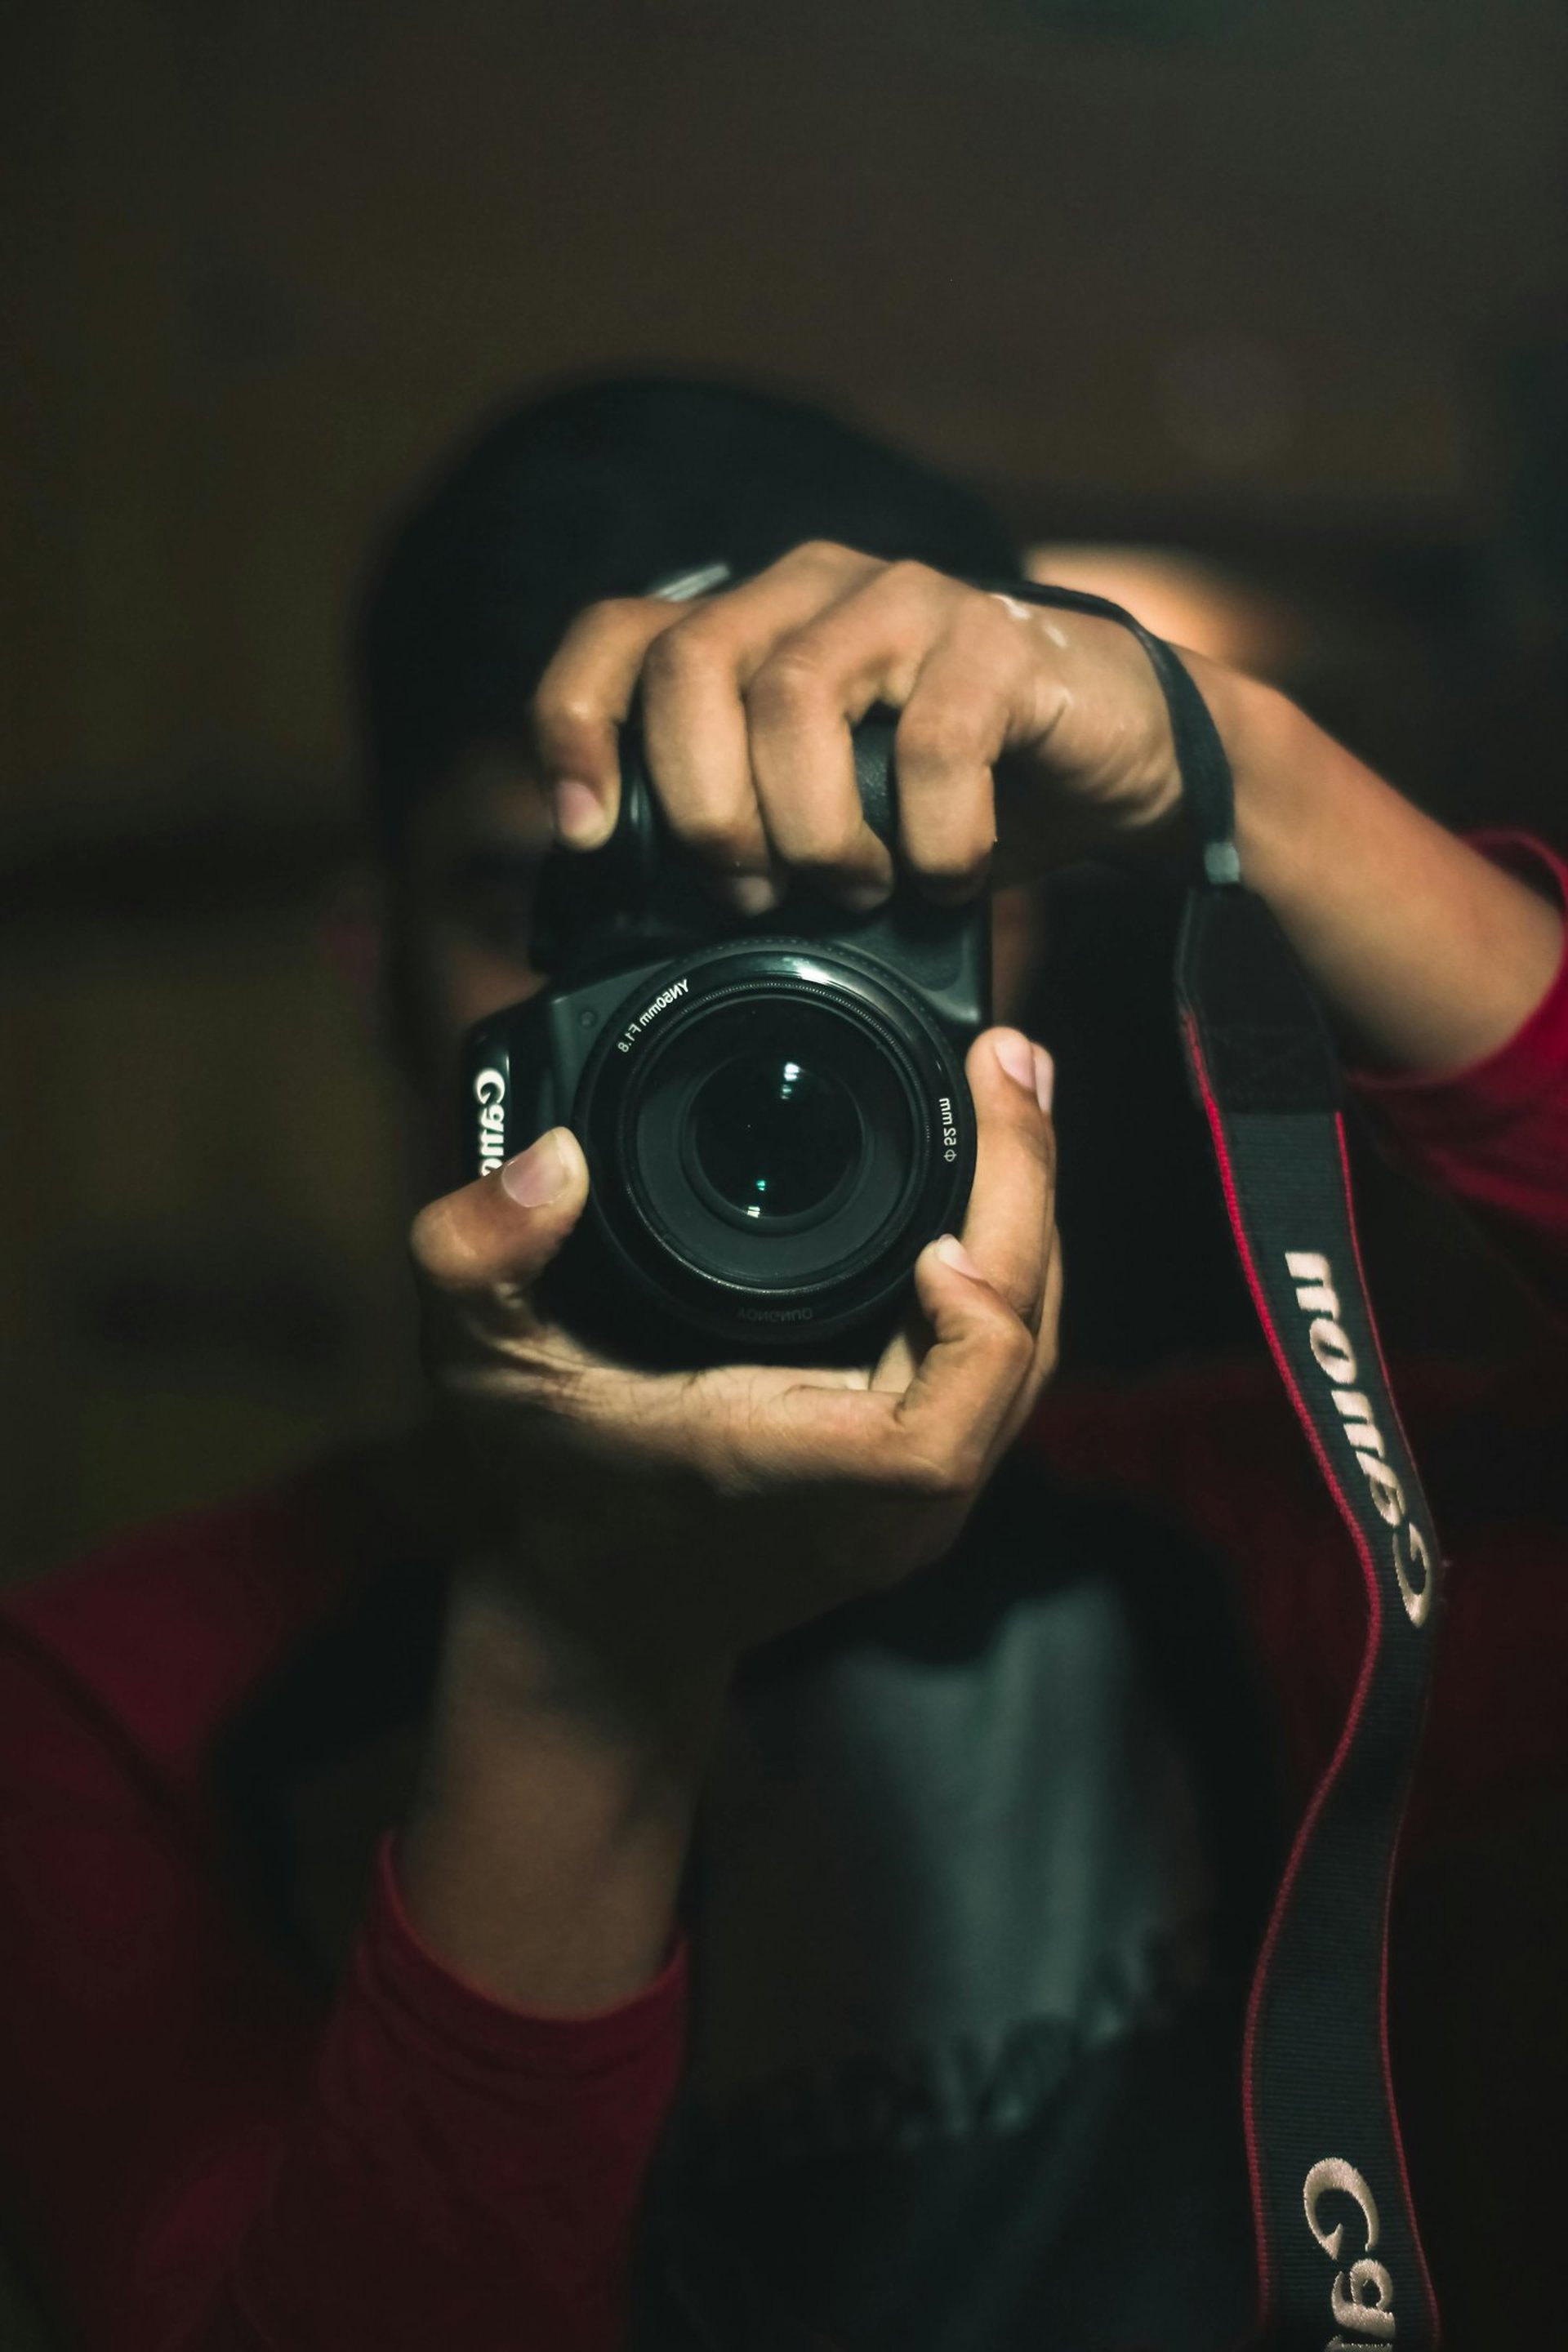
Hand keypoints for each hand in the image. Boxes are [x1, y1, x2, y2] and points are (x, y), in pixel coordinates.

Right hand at [409, 1024, 1057, 1683]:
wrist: (589, 1620)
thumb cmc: (544, 1495)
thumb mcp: (479, 1368)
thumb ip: (477, 1259)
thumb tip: (552, 1159)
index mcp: (783, 1475)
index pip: (933, 1438)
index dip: (975, 1331)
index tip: (945, 1230)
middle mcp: (873, 1504)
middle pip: (1013, 1361)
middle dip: (1025, 1203)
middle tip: (1005, 1063)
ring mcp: (913, 1505)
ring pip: (1023, 1361)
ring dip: (1030, 1228)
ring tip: (1010, 1097)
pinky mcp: (924, 1487)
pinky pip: (999, 1372)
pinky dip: (1007, 1274)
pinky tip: (990, 1191)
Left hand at [530, 539, 1189, 911]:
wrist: (1125, 763)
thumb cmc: (963, 796)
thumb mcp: (830, 818)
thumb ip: (744, 832)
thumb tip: (635, 916)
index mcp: (754, 628)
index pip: (621, 638)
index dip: (576, 725)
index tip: (583, 834)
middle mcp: (814, 591)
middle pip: (692, 667)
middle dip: (704, 808)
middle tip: (752, 895)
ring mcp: (907, 601)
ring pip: (794, 696)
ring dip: (811, 828)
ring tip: (857, 888)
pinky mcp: (999, 640)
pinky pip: (932, 742)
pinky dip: (931, 836)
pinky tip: (947, 877)